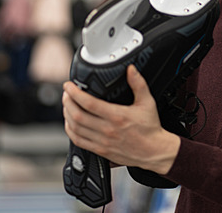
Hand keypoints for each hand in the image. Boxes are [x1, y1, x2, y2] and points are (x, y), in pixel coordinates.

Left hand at [62, 65, 180, 174]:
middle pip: (78, 115)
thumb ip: (138, 84)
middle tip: (66, 93)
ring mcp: (102, 141)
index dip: (75, 93)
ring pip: (76, 128)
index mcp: (117, 116)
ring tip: (67, 105)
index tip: (69, 86)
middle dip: (68, 102)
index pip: (89, 103)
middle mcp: (108, 130)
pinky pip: (78, 141)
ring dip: (67, 115)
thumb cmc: (150, 128)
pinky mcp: (101, 150)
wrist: (154, 151)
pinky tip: (70, 123)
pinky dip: (70, 131)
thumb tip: (131, 69)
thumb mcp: (147, 102)